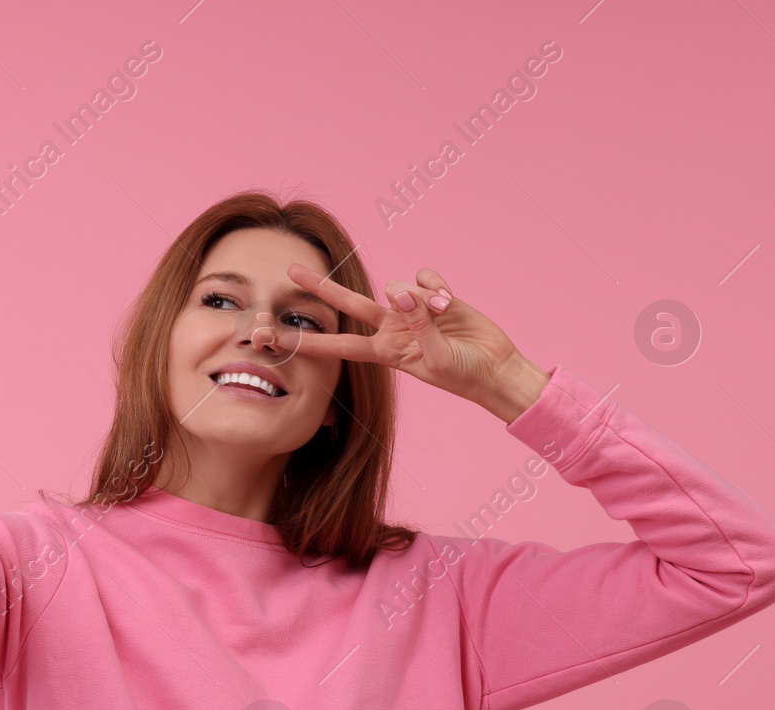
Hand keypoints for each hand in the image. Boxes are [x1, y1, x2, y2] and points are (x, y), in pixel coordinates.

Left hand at [284, 263, 548, 420]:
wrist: (495, 368)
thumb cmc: (463, 374)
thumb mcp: (436, 356)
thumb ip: (417, 324)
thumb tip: (401, 294)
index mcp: (384, 351)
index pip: (339, 345)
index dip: (310, 342)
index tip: (279, 339)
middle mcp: (392, 327)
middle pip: (349, 303)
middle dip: (321, 287)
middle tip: (291, 270)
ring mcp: (412, 311)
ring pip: (396, 286)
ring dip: (418, 295)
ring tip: (442, 312)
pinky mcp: (434, 296)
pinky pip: (423, 276)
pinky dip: (434, 285)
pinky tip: (448, 301)